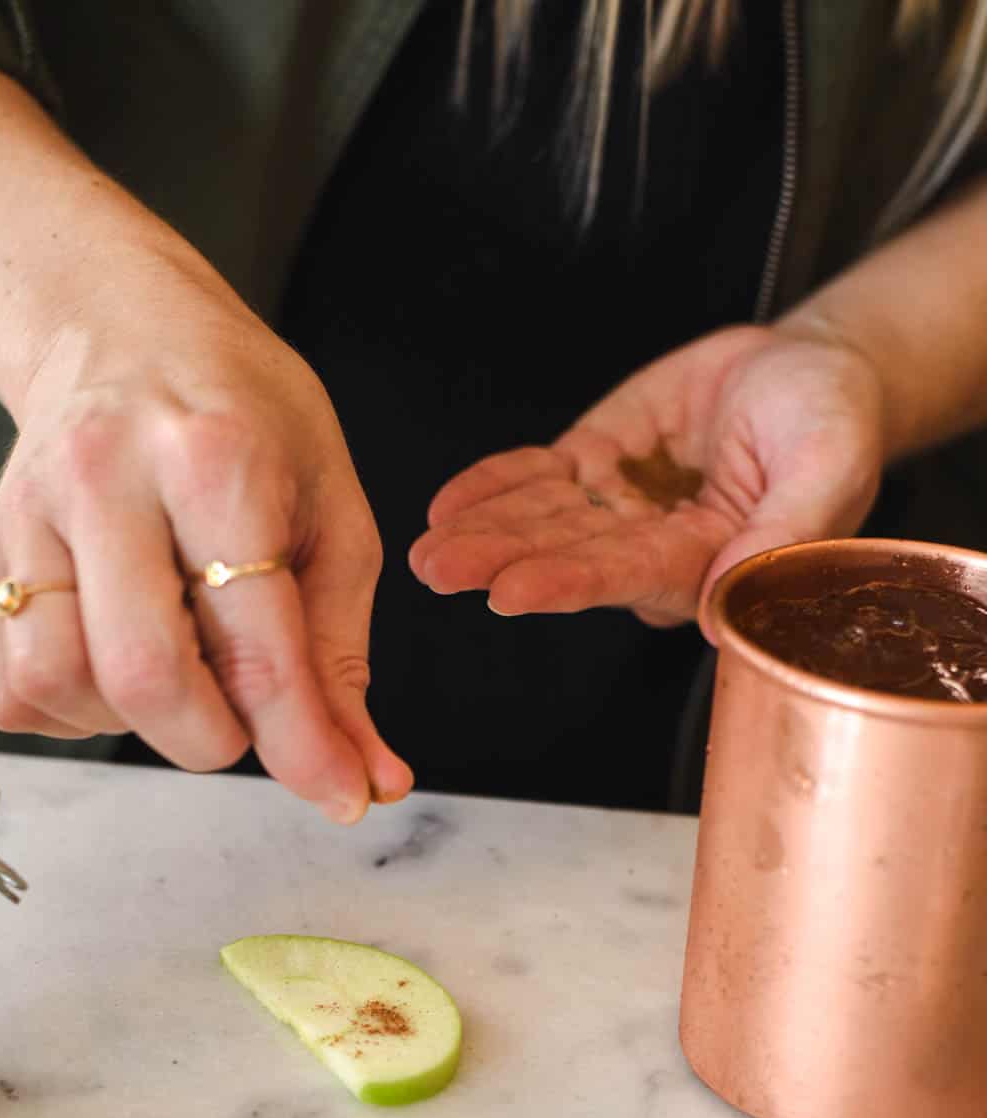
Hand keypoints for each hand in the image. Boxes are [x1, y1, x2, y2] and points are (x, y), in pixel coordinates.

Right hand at [0, 277, 412, 822]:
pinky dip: (74, 708)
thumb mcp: (330, 512)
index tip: (342, 797)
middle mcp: (104, 480)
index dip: (304, 745)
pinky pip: (12, 689)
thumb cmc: (244, 418)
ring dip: (134, 722)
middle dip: (212, 739)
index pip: (257, 644)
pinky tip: (115, 659)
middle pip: (144, 676)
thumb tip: (369, 780)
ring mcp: (27, 515)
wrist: (120, 328)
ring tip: (178, 670)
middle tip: (244, 720)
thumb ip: (341, 657)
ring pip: (62, 687)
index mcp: (214, 459)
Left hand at [409, 324, 886, 638]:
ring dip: (482, 534)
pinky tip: (446, 503)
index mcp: (710, 564)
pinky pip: (536, 477)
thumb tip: (722, 606)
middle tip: (441, 571)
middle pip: (568, 557)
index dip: (569, 582)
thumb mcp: (830, 466)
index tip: (510, 592)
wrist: (813, 369)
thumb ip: (783, 534)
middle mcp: (652, 549)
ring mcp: (618, 509)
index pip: (628, 577)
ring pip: (542, 523)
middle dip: (502, 563)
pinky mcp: (596, 464)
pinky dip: (492, 485)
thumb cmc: (833, 423)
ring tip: (426, 550)